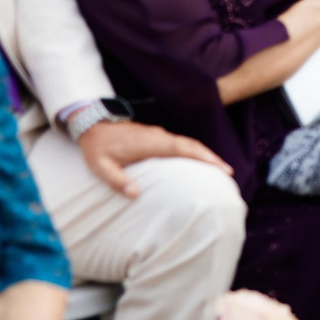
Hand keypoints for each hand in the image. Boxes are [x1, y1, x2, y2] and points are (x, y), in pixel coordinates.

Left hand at [77, 119, 232, 197]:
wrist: (92, 124)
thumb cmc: (97, 147)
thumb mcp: (101, 167)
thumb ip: (117, 180)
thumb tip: (135, 194)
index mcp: (150, 143)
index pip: (183, 148)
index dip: (204, 157)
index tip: (220, 167)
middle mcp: (159, 136)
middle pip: (191, 145)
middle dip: (211, 157)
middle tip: (228, 172)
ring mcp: (158, 135)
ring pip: (186, 143)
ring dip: (203, 154)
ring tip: (218, 169)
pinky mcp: (156, 137)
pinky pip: (179, 144)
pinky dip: (192, 152)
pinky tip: (196, 162)